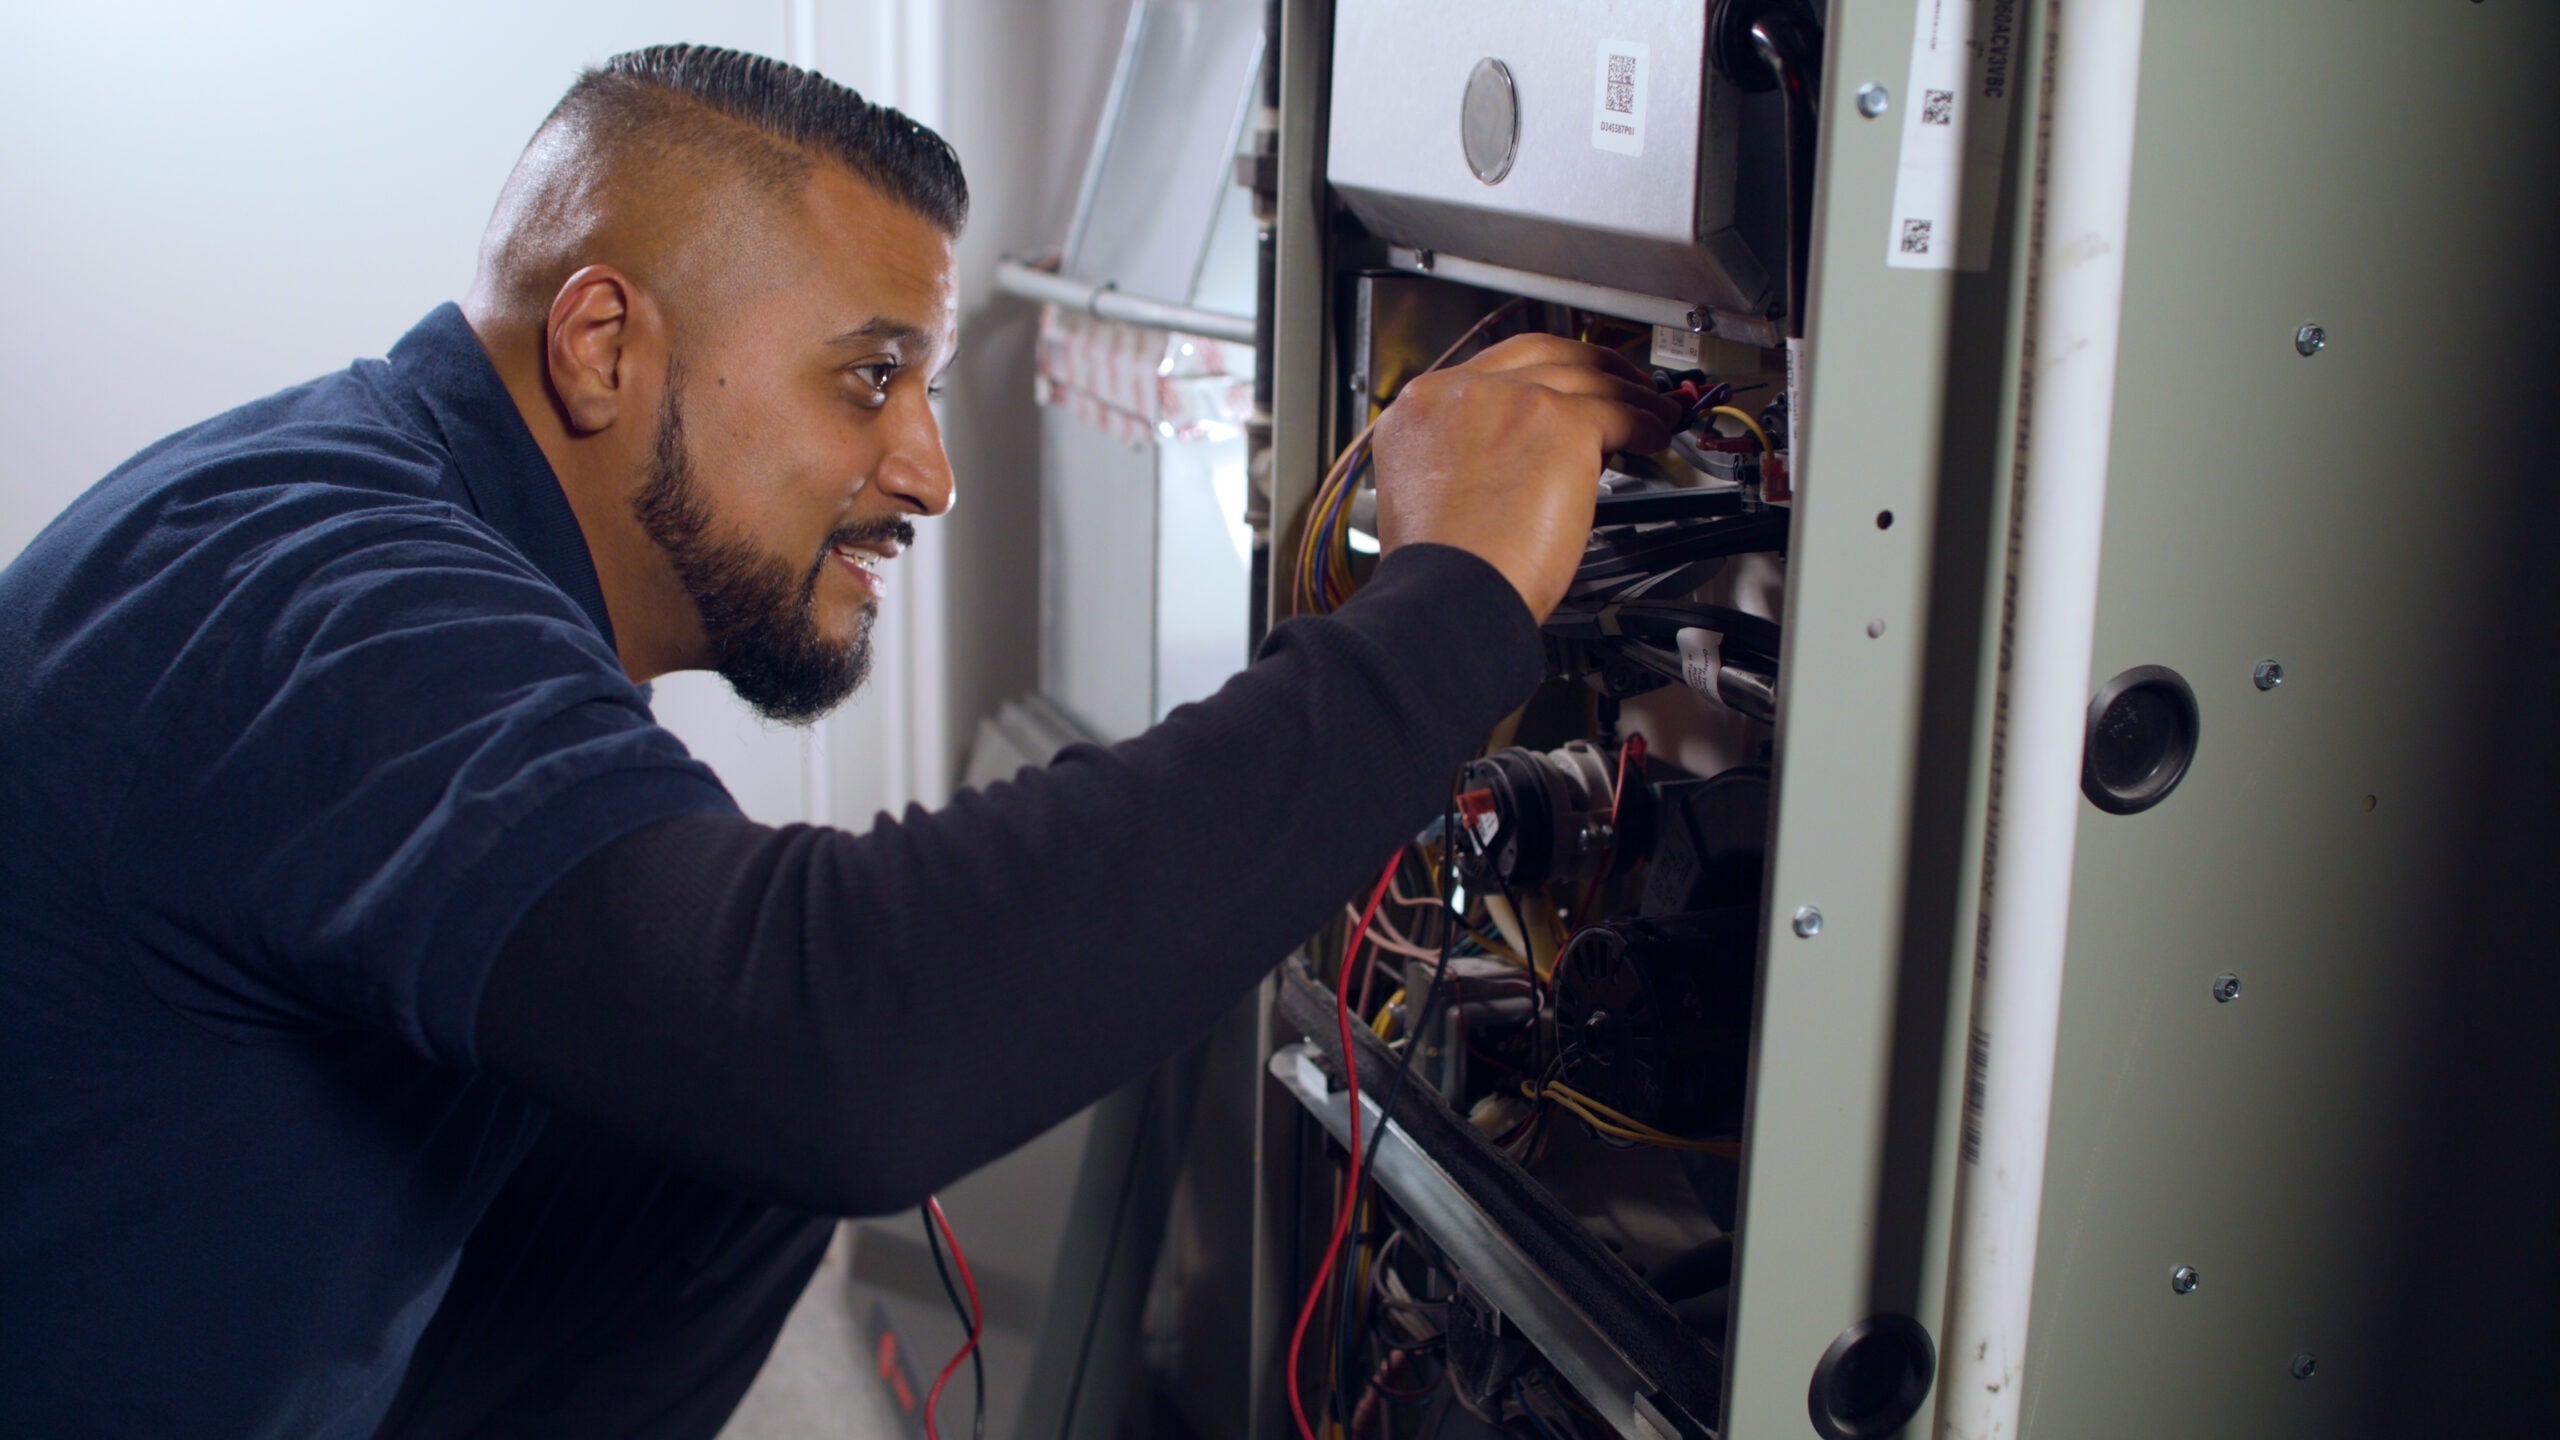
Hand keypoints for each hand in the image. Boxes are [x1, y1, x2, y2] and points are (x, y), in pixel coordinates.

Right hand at [1368, 334, 1677, 620]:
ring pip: (1587, 379)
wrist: (1448, 594)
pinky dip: (1645, 422)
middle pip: (1545, 356)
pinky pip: (1619, 412)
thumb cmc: (1440, 569)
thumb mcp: (1428, 490)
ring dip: (1629, 393)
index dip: (1539, 372)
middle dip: (1590, 365)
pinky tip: (1653, 435)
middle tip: (1617, 381)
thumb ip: (1465, 454)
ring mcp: (1513, 401)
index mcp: (1422, 407)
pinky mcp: (1561, 424)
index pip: (1493, 366)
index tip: (1560, 386)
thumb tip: (1517, 454)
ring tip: (1651, 410)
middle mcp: (1462, 392)